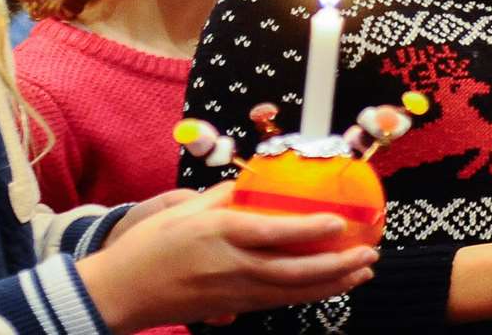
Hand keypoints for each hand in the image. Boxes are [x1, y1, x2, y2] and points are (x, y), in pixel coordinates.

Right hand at [75, 182, 376, 331]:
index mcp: (220, 234)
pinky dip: (307, 294)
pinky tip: (326, 286)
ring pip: (292, 292)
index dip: (311, 230)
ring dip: (331, 284)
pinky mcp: (232, 308)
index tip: (339, 222)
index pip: (275, 233)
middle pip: (294, 271)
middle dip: (337, 266)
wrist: (123, 291)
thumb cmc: (150, 245)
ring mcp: (234, 292)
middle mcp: (232, 266)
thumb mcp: (183, 209)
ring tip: (361, 272)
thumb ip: (222, 196)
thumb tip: (253, 183)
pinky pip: (277, 301)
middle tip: (368, 255)